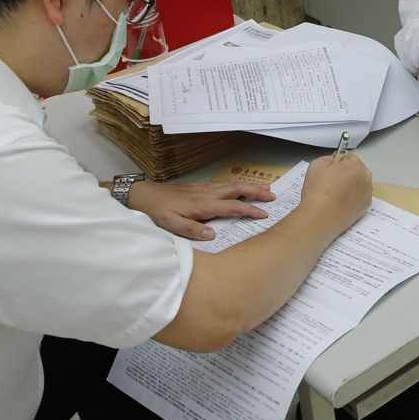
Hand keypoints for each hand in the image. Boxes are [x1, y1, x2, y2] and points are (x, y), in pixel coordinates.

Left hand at [126, 180, 276, 240]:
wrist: (145, 195)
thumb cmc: (158, 212)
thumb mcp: (172, 226)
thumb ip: (192, 230)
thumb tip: (212, 235)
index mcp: (203, 205)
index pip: (232, 207)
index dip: (250, 210)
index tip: (265, 214)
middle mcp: (207, 194)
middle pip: (237, 189)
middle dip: (256, 191)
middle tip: (273, 195)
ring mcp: (204, 189)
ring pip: (232, 185)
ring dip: (249, 186)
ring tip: (264, 188)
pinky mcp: (200, 187)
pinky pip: (224, 184)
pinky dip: (237, 185)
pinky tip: (239, 187)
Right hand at [300, 154, 372, 233]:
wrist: (320, 217)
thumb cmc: (318, 192)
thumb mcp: (317, 164)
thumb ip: (330, 157)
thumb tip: (336, 160)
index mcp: (355, 164)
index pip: (347, 156)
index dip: (336, 163)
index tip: (330, 171)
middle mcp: (365, 177)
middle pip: (355, 169)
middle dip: (345, 173)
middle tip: (331, 183)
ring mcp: (367, 192)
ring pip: (358, 183)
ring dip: (350, 185)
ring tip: (335, 194)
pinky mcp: (366, 205)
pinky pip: (360, 196)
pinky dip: (353, 197)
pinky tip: (341, 202)